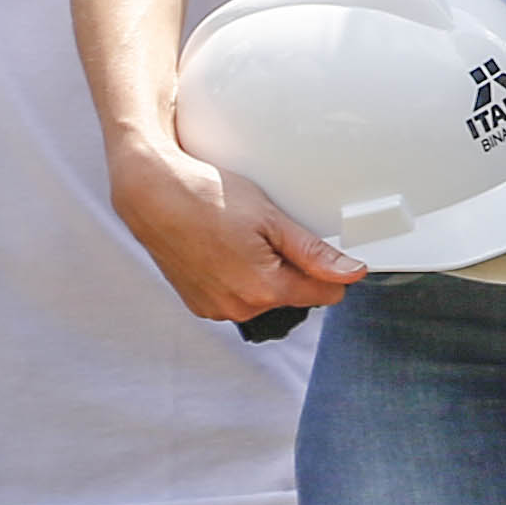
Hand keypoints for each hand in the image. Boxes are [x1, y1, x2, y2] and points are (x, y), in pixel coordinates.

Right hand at [106, 124, 366, 324]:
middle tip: (269, 232)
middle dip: (293, 268)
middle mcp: (237, 308)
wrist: (153, 195)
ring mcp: (214, 309)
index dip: (330, 269)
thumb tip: (352, 274)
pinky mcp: (197, 303)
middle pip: (294, 295)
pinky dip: (239, 276)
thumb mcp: (272, 219)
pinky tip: (227, 248)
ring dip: (265, 272)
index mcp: (262, 290)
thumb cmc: (209, 198)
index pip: (325, 295)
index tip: (319, 245)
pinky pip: (236, 296)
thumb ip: (314, 253)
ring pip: (265, 296)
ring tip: (243, 238)